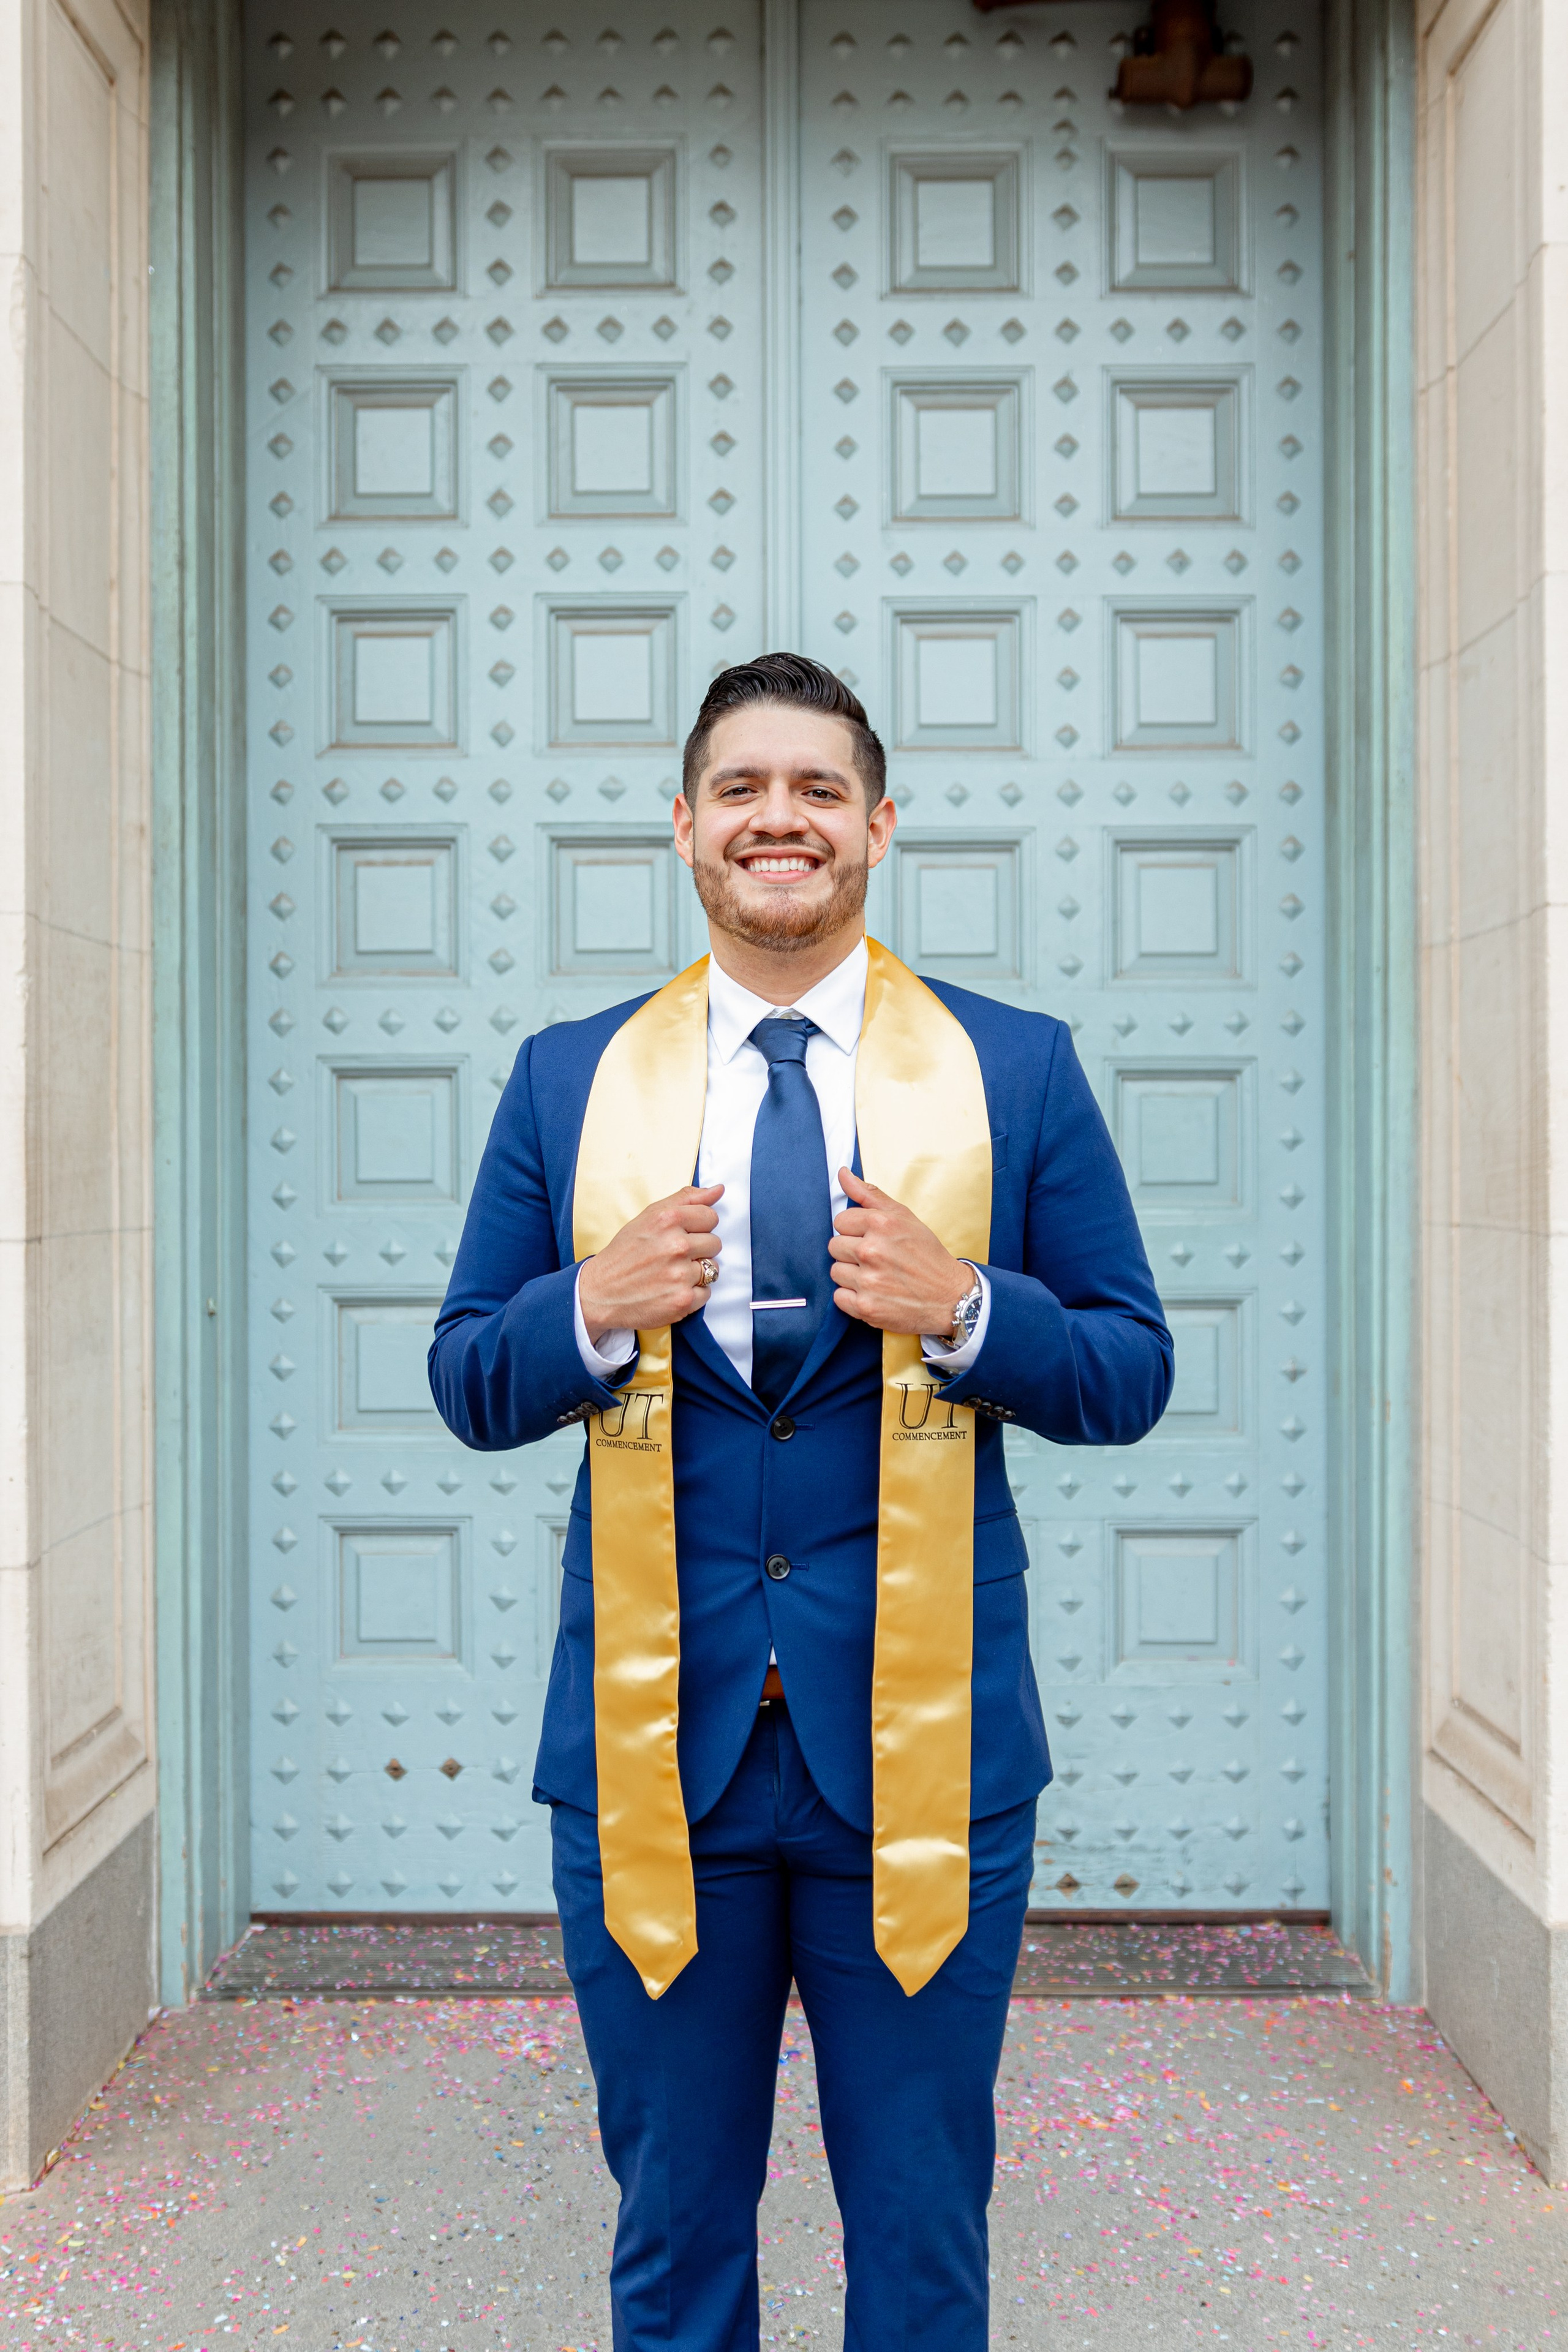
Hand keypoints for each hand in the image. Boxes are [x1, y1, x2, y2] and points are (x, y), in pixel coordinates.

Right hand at [578, 1184, 722, 1340]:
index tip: (682, 1234)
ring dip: (696, 1273)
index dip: (699, 1227)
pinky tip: (670, 1290)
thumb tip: (718, 1190)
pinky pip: (706, 1293)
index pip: (711, 1217)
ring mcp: (680, 1275)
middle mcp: (677, 1246)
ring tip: (671, 1273)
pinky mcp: (683, 1301)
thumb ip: (686, 1199)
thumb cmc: (625, 1252)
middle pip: (715, 1243)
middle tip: (673, 1256)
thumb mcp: (649, 1216)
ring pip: (713, 1269)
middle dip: (698, 1250)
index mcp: (668, 1219)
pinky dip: (691, 1294)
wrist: (600, 1291)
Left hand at [829, 1168, 971, 1335]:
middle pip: (834, 1246)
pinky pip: (839, 1297)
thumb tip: (842, 1173)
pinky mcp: (866, 1306)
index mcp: (880, 1224)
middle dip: (851, 1251)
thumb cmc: (927, 1255)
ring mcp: (868, 1280)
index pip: (840, 1221)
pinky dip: (852, 1297)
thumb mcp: (904, 1217)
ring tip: (875, 1276)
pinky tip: (873, 1293)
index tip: (871, 1238)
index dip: (855, 1229)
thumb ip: (870, 1194)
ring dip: (851, 1275)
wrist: (950, 1296)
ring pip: (835, 1271)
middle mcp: (871, 1251)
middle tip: (876, 1258)